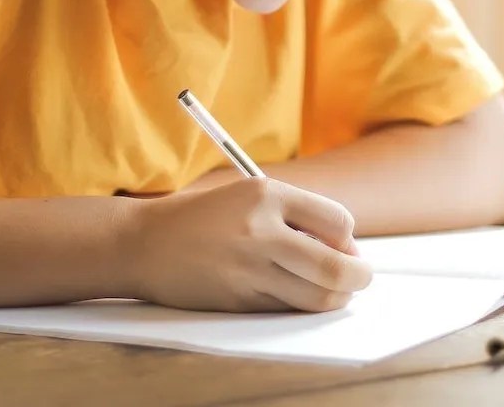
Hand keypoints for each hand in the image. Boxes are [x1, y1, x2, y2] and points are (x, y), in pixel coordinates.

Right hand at [122, 178, 371, 312]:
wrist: (143, 243)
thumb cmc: (204, 218)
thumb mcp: (248, 196)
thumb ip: (296, 216)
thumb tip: (347, 249)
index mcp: (266, 194)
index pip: (338, 221)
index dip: (348, 238)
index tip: (343, 245)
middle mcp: (259, 231)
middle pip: (336, 267)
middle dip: (359, 276)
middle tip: (360, 276)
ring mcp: (248, 269)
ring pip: (317, 296)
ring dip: (337, 296)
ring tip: (334, 289)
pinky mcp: (237, 299)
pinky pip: (287, 308)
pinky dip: (301, 305)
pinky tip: (295, 294)